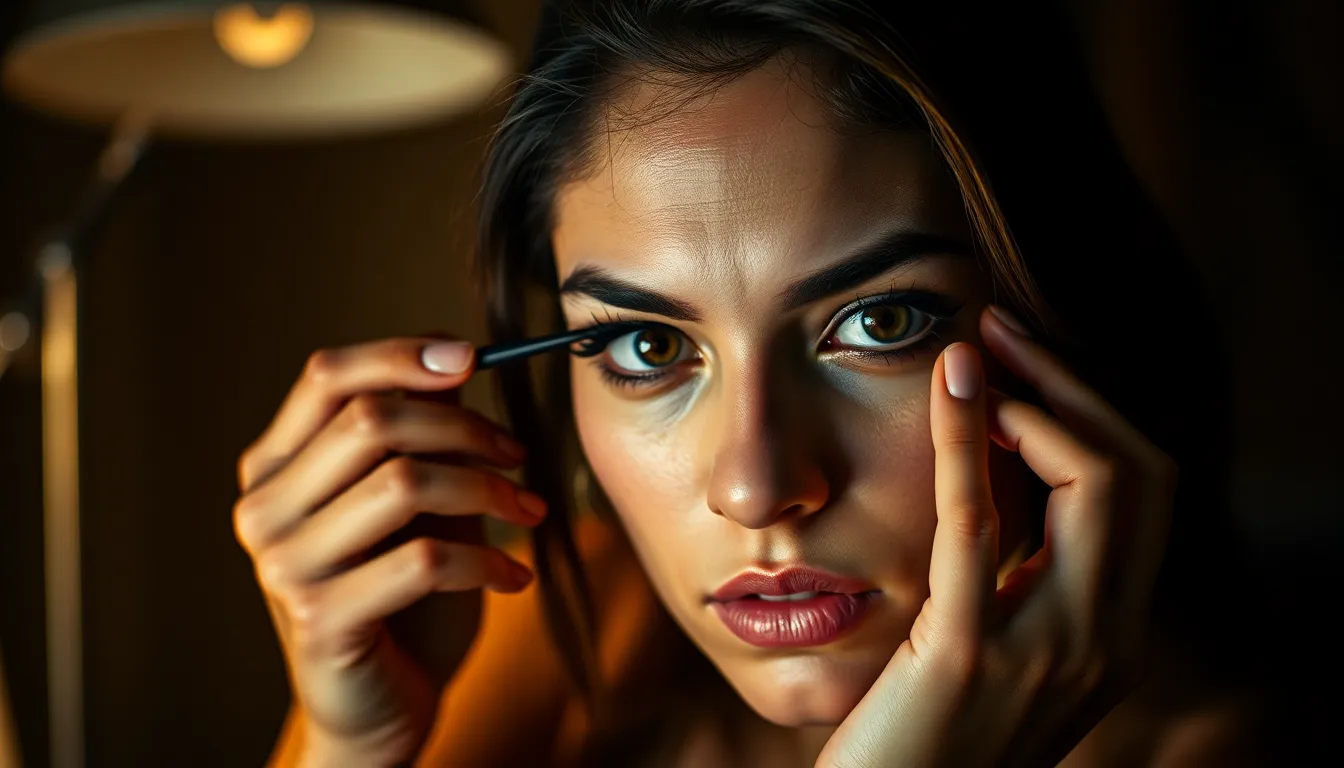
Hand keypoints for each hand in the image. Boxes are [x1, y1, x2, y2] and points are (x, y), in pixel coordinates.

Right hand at [233, 337, 545, 766]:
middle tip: (517, 453)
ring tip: (528, 513)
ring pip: (404, 483)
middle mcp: (264, 510)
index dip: (401, 355)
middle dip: (464, 427)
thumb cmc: (400, 600)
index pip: (326, 377)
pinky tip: (515, 578)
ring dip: (487, 489)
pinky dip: (487, 561)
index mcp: (275, 468)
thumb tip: (459, 361)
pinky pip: (424, 560)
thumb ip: (420, 439)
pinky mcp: (321, 620)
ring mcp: (284, 567)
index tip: (472, 357)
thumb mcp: (412, 506)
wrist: (378, 709)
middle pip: (372, 420)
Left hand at [816, 306, 1177, 767]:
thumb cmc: (923, 732)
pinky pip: (980, 522)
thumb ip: (1020, 579)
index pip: (1145, 494)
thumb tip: (997, 473)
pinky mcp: (965, 654)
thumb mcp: (996, 650)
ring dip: (1039, 396)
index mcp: (1112, 636)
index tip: (1023, 364)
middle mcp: (1103, 642)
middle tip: (1004, 328)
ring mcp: (1045, 652)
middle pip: (1141, 474)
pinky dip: (969, 438)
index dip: (1093, 413)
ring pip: (1095, 484)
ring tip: (978, 347)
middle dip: (1077, 386)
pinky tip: (949, 383)